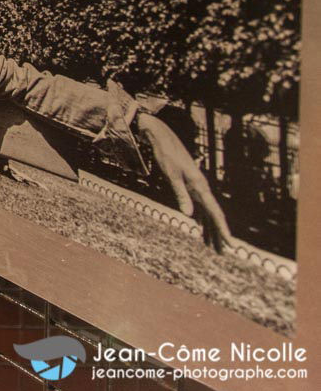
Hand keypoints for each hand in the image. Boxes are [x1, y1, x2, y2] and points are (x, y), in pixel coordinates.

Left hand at [136, 113, 232, 252]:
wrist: (161, 137)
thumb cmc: (166, 154)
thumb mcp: (172, 175)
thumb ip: (180, 194)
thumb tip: (189, 215)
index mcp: (200, 186)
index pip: (215, 212)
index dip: (222, 229)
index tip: (229, 243)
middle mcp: (201, 188)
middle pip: (213, 216)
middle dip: (218, 234)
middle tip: (223, 253)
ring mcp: (196, 187)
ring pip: (206, 213)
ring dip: (210, 229)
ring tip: (213, 246)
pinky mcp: (188, 185)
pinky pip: (198, 207)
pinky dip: (200, 219)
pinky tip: (200, 227)